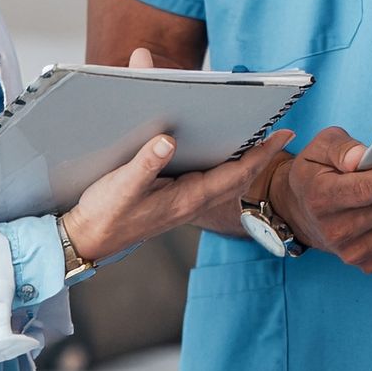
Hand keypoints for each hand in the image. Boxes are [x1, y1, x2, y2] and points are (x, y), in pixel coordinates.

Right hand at [62, 48, 295, 263]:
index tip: (283, 133)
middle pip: (237, 175)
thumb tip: (167, 139)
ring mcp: (184, 201)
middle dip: (260, 154)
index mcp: (187, 199)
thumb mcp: (120, 187)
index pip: (235, 174)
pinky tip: (218, 149)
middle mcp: (192, 201)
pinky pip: (208, 179)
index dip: (261, 154)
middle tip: (281, 130)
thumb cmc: (104, 215)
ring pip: (224, 178)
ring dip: (243, 158)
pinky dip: (221, 162)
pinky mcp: (174, 199)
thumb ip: (144, 164)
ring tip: (257, 135)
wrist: (88, 240)